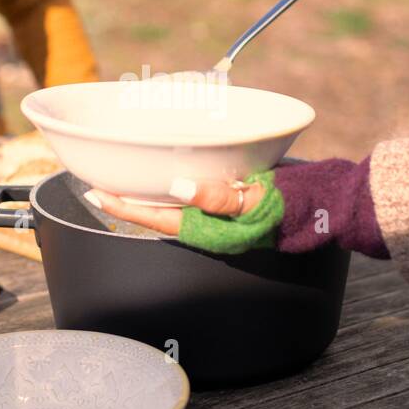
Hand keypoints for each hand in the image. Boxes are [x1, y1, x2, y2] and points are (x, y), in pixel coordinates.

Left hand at [84, 179, 267, 236]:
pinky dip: (167, 189)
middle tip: (97, 187)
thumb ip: (217, 197)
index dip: (123, 207)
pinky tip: (161, 177)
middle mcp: (203, 227)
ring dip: (144, 195)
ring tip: (120, 181)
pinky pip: (186, 198)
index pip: (154, 218)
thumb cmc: (284, 206)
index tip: (97, 194)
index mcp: (206, 230)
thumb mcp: (253, 201)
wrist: (312, 207)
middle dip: (126, 202)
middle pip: (154, 214)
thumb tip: (179, 187)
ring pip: (167, 207)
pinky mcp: (221, 206)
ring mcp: (212, 218)